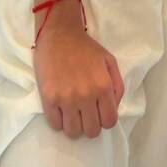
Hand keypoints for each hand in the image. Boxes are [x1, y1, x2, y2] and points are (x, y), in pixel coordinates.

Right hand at [32, 0, 125, 138]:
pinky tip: (60, 108)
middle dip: (90, 124)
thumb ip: (117, 86)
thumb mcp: (110, 62)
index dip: (105, 120)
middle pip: (92, 131)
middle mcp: (86, 95)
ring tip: (72, 112)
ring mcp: (66, 98)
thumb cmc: (86, 48)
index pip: (109, 123)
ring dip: (74, 125)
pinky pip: (55, 125)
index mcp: (103, 87)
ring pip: (73, 133)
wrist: (60, 34)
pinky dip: (59, 121)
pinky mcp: (48, 98)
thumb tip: (113, 108)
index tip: (99, 113)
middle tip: (85, 113)